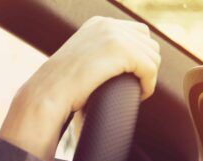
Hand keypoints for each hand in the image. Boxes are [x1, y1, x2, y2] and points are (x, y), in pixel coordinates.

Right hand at [0, 16, 160, 160]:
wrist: (49, 93)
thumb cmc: (62, 84)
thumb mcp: (81, 58)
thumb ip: (98, 51)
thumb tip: (116, 61)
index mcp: (98, 23)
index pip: (139, 32)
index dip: (141, 56)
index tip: (132, 75)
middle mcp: (107, 24)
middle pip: (149, 43)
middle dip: (147, 65)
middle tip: (136, 84)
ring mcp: (114, 35)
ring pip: (153, 57)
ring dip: (148, 76)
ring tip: (137, 90)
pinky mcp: (121, 51)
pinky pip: (150, 69)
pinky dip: (149, 85)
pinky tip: (140, 94)